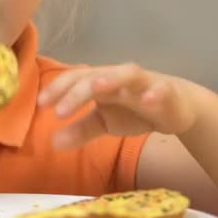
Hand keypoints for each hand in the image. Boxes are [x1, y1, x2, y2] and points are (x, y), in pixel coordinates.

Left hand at [37, 63, 200, 148]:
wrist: (175, 105)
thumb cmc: (133, 109)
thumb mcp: (103, 122)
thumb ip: (80, 131)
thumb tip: (52, 143)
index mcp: (100, 82)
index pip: (75, 80)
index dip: (58, 89)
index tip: (42, 104)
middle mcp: (118, 77)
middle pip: (94, 77)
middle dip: (76, 92)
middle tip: (60, 111)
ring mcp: (143, 83)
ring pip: (126, 74)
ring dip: (111, 79)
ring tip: (95, 88)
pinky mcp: (166, 92)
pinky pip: (161, 90)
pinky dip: (155, 93)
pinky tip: (147, 100)